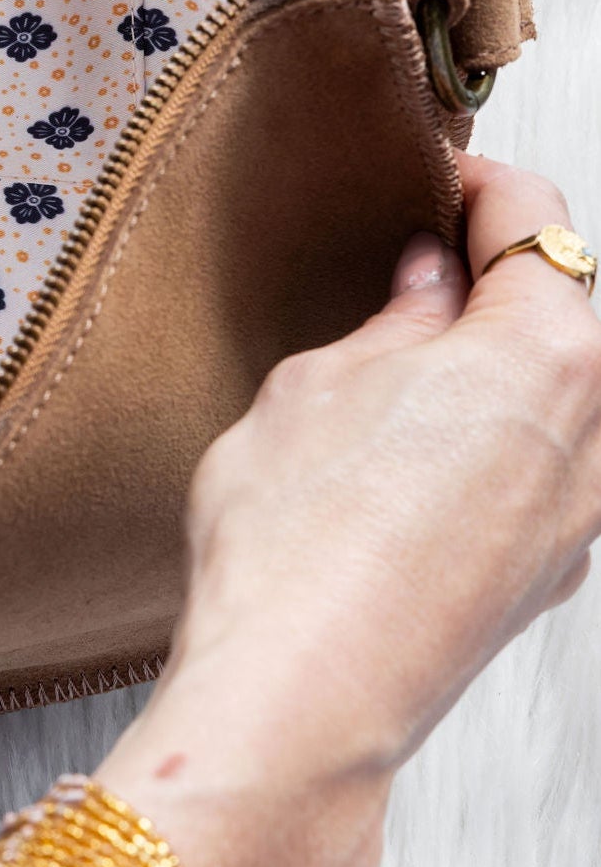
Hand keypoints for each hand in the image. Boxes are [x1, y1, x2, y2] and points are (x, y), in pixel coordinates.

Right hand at [95, 153, 600, 866]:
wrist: (301, 688)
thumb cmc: (296, 539)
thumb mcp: (317, 383)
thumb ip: (394, 318)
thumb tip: (427, 281)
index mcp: (544, 352)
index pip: (534, 218)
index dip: (476, 182)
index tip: (441, 178)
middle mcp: (596, 430)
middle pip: (568, 306)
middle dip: (498, 273)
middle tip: (414, 266)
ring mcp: (583, 512)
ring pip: (565, 390)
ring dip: (503, 357)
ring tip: (410, 361)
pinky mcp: (553, 570)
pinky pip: (551, 464)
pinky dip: (505, 430)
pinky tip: (422, 447)